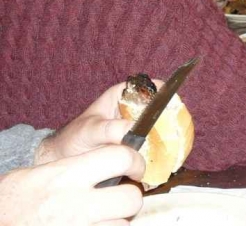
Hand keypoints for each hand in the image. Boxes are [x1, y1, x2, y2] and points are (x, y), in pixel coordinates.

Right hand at [0, 145, 144, 224]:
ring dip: (117, 221)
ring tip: (104, 217)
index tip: (134, 167)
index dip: (134, 161)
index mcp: (66, 176)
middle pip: (131, 198)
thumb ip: (73, 168)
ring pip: (122, 225)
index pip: (120, 157)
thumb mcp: (35, 176)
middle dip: (131, 197)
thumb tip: (105, 163)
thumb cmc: (9, 203)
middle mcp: (76, 204)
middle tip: (123, 196)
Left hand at [35, 80, 163, 165]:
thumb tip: (132, 131)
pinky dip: (165, 150)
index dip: (165, 92)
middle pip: (162, 106)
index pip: (151, 86)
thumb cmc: (75, 139)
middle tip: (177, 130)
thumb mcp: (90, 130)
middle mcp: (134, 108)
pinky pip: (158, 143)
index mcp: (123, 94)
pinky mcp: (141, 144)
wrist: (66, 161)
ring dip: (171, 135)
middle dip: (172, 117)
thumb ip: (109, 129)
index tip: (173, 105)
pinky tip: (169, 157)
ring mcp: (139, 126)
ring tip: (175, 146)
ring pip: (163, 125)